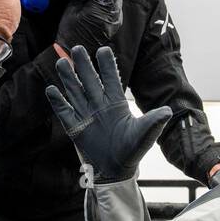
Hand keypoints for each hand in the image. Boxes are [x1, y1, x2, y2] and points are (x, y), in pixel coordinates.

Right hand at [45, 45, 172, 180]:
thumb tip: (168, 111)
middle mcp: (100, 106)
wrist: (116, 172)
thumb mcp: (144, 134)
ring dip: (68, 78)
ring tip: (61, 62)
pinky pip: (65, 112)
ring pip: (76, 92)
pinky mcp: (75, 128)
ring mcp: (86, 116)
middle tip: (77, 48)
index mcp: (116, 104)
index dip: (107, 66)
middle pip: (90, 81)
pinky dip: (58, 102)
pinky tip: (51, 89)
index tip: (104, 50)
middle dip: (83, 65)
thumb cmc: (132, 152)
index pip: (111, 79)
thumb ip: (153, 121)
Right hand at [55, 0, 124, 55]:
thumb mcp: (72, 7)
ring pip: (119, 3)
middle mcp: (108, 13)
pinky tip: (116, 1)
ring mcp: (112, 21)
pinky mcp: (113, 28)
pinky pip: (118, 12)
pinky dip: (118, 4)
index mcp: (97, 5)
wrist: (74, 49)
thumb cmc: (69, 28)